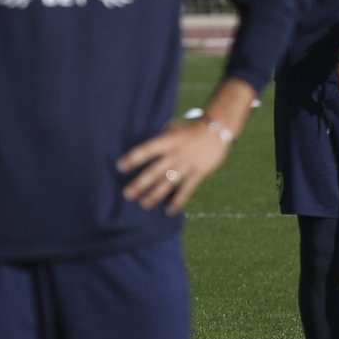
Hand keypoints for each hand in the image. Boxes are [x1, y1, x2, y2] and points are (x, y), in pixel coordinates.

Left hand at [118, 119, 232, 213]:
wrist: (218, 129)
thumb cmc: (192, 128)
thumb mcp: (174, 127)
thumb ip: (161, 138)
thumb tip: (147, 150)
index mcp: (167, 141)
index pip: (146, 150)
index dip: (133, 159)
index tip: (120, 167)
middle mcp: (175, 154)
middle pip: (155, 171)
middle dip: (140, 183)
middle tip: (127, 194)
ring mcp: (187, 165)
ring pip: (168, 182)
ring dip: (155, 194)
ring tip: (144, 204)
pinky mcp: (198, 173)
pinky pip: (186, 189)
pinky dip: (178, 201)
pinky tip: (169, 211)